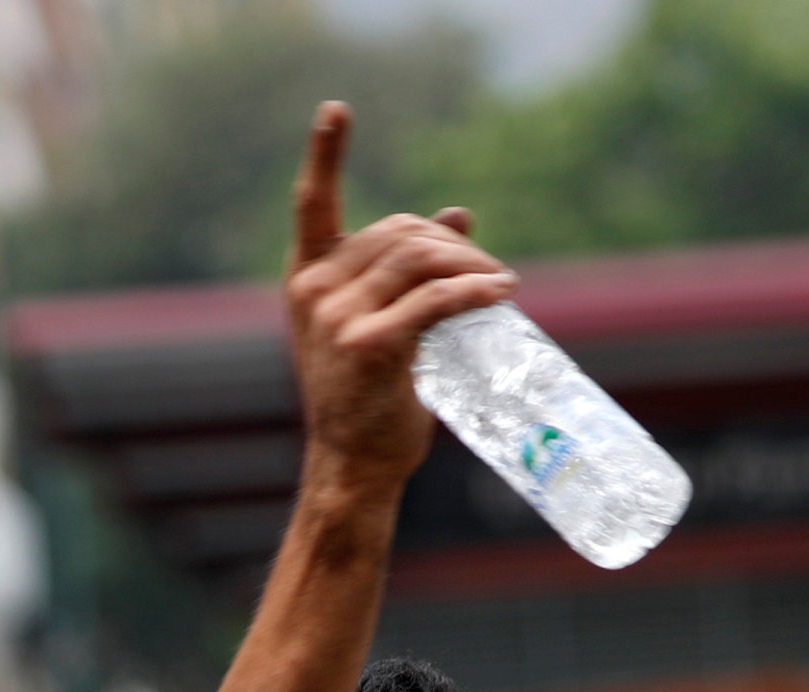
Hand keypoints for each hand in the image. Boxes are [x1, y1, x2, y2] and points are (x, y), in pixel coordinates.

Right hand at [284, 103, 515, 492]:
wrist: (353, 465)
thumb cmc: (369, 397)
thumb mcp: (382, 323)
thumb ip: (411, 270)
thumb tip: (461, 213)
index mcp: (307, 279)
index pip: (312, 205)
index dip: (325, 155)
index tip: (336, 110)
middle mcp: (314, 290)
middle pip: (399, 231)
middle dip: (452, 243)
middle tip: (488, 270)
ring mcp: (337, 318)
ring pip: (421, 259)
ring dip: (472, 265)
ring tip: (500, 283)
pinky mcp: (370, 346)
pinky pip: (436, 300)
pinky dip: (476, 290)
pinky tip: (501, 292)